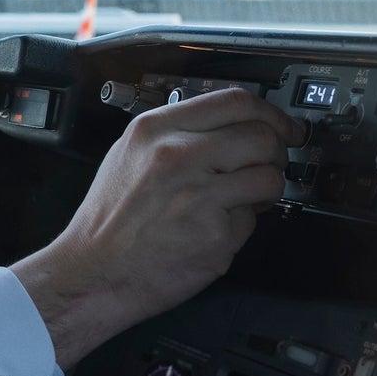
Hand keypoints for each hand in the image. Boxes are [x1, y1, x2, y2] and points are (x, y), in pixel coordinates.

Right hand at [11, 88, 304, 370]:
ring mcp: (199, 195)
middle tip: (268, 165)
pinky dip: (240, 226)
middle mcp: (178, 156)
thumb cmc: (108, 222)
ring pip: (269, 178)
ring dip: (265, 191)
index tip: (282, 126)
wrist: (94, 273)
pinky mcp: (215, 234)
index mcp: (155, 130)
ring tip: (241, 201)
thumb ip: (174, 134)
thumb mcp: (127, 156)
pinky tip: (212, 229)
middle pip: (263, 137)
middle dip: (276, 153)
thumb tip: (225, 125)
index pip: (236, 102)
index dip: (271, 113)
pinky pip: (251, 221)